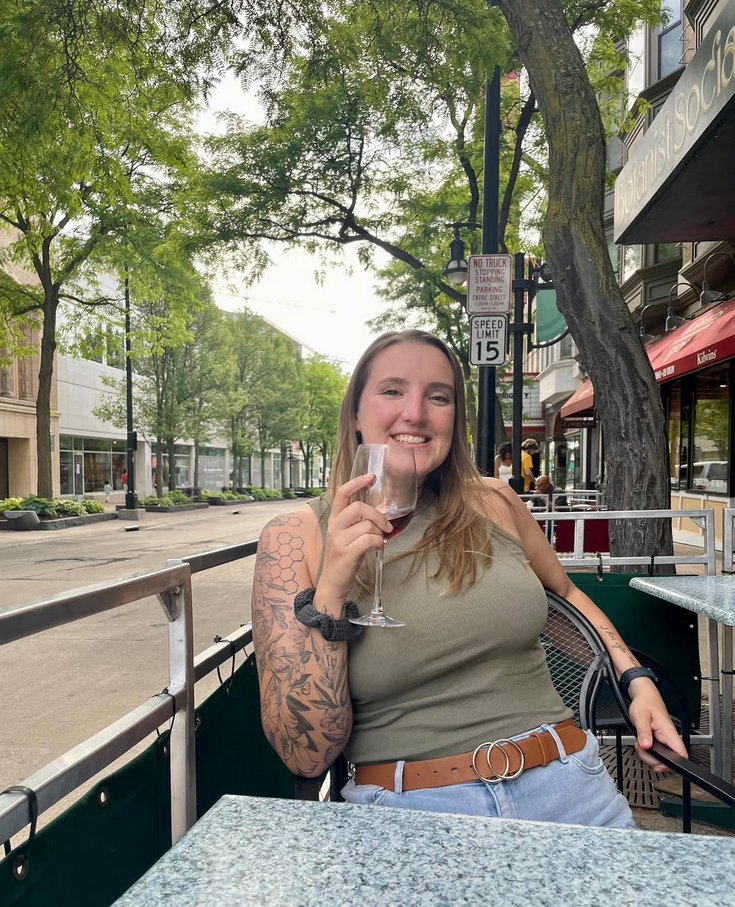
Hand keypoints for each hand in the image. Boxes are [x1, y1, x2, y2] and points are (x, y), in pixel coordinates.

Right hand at [316, 474, 391, 605]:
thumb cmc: (343, 558)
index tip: (371, 476)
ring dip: (378, 533)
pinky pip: (369, 539)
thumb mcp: (346, 536)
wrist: (332, 583)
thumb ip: (358, 523)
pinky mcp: (346, 553)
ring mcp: (339, 540)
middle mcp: (334, 527)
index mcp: (334, 520)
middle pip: (358, 507)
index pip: (342, 493)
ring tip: (378, 541)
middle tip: (386, 526)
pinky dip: (378, 542)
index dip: (357, 482)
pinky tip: (378, 547)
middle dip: (377, 515)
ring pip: (367, 526)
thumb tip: (379, 515)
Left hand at [628, 679, 687, 771]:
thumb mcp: (641, 717)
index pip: (681, 753)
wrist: (644, 695)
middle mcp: (669, 737)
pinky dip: (646, 750)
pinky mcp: (658, 739)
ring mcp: (664, 739)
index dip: (674, 764)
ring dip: (648, 754)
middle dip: (653, 759)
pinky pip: (655, 751)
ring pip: (660, 756)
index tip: (659, 765)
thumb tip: (646, 746)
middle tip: (642, 750)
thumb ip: (643, 732)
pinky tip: (641, 743)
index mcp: (669, 732)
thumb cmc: (645, 703)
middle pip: (668, 759)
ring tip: (639, 744)